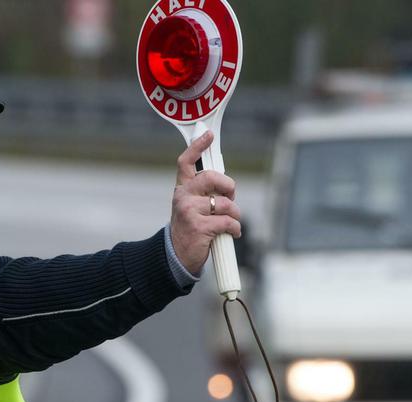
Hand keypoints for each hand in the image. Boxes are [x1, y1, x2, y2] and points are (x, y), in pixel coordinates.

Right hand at [170, 131, 241, 273]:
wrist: (176, 257)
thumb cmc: (190, 230)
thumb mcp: (192, 208)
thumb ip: (205, 194)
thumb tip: (227, 185)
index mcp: (182, 190)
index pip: (185, 162)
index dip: (197, 146)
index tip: (208, 135)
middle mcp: (182, 197)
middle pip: (211, 177)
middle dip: (228, 186)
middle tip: (231, 196)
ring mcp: (189, 211)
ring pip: (225, 203)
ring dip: (235, 214)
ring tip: (231, 222)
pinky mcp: (199, 227)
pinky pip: (228, 221)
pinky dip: (235, 228)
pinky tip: (232, 233)